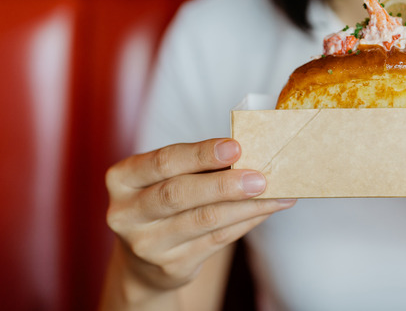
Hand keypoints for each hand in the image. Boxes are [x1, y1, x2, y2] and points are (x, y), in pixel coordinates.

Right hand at [105, 138, 295, 290]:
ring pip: (204, 220)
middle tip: (259, 177)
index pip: (162, 162)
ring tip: (276, 193)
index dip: (200, 154)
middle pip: (178, 194)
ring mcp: (147, 244)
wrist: (144, 260)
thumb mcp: (165, 179)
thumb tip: (251, 153)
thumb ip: (197, 166)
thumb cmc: (163, 203)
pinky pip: (218, 240)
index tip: (236, 146)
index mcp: (122, 180)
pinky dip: (247, 221)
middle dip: (224, 184)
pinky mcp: (172, 266)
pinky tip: (267, 209)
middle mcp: (127, 214)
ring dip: (246, 205)